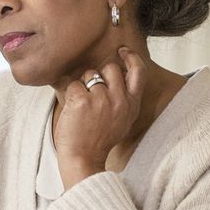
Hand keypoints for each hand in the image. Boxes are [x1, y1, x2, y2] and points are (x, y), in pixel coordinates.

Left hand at [54, 47, 146, 188]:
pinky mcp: (81, 100)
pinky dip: (71, 95)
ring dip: (83, 86)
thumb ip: (124, 99)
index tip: (122, 51)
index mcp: (131, 104)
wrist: (84, 158)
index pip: (138, 72)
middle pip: (110, 68)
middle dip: (99, 75)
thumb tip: (118, 76)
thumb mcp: (122, 120)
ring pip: (90, 75)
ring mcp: (101, 99)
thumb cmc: (100, 140)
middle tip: (92, 91)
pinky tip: (73, 111)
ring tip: (82, 108)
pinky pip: (74, 85)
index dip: (131, 58)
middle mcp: (119, 99)